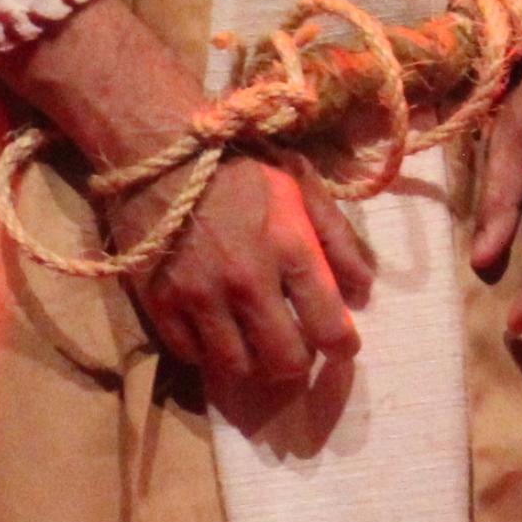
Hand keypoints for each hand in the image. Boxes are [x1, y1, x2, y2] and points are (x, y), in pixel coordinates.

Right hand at [119, 152, 375, 408]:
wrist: (162, 154)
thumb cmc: (241, 166)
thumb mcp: (303, 186)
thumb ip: (338, 240)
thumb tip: (362, 292)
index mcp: (290, 249)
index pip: (330, 326)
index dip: (343, 346)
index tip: (342, 345)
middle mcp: (247, 281)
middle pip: (284, 361)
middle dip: (298, 363)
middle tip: (297, 348)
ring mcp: (200, 297)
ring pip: (237, 367)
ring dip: (254, 365)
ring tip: (257, 346)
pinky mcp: (160, 304)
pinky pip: (192, 356)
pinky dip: (209, 353)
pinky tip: (218, 333)